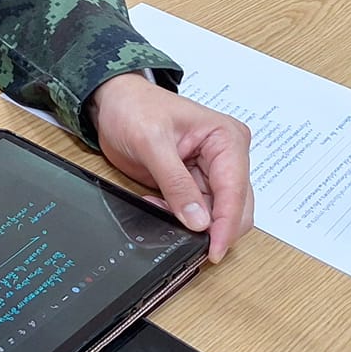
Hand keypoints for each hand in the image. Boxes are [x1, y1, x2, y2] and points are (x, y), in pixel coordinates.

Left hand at [88, 72, 253, 262]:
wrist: (114, 101)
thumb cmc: (134, 106)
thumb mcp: (150, 142)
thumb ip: (176, 182)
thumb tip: (199, 220)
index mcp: (226, 137)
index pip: (235, 189)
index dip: (226, 224)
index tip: (213, 249)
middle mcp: (227, 155)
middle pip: (235, 207)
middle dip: (213, 226)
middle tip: (186, 238)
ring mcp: (213, 171)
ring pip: (218, 214)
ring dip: (193, 221)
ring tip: (160, 205)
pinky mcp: (196, 182)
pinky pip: (199, 212)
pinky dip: (181, 215)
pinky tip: (158, 203)